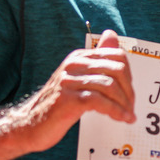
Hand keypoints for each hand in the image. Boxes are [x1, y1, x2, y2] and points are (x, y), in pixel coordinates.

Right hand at [11, 29, 134, 152]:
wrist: (29, 125)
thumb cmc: (57, 104)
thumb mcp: (78, 79)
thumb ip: (97, 60)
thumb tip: (111, 34)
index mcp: (78, 57)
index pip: (116, 56)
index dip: (129, 75)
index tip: (129, 92)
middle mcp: (74, 65)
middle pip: (117, 70)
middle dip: (129, 90)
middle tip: (130, 107)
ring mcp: (70, 82)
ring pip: (110, 86)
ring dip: (124, 104)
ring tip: (128, 116)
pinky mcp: (68, 100)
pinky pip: (100, 102)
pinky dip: (115, 111)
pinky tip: (121, 118)